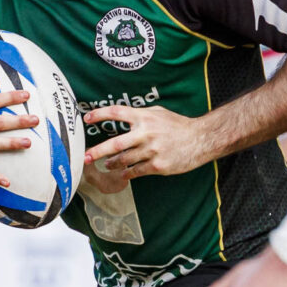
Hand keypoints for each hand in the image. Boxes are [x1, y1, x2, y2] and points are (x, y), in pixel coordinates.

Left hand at [84, 104, 211, 179]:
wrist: (200, 139)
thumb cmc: (178, 125)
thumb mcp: (159, 113)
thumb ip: (140, 115)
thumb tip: (122, 116)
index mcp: (144, 117)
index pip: (116, 113)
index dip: (99, 115)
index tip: (86, 118)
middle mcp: (145, 133)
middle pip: (115, 144)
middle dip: (97, 151)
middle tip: (86, 157)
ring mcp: (151, 150)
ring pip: (124, 160)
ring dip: (112, 164)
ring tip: (107, 164)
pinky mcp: (157, 165)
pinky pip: (136, 171)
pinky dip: (127, 173)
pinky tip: (123, 174)